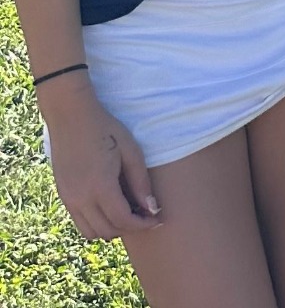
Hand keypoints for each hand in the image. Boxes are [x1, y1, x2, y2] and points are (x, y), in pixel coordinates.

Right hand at [39, 80, 161, 239]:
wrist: (70, 116)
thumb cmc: (106, 129)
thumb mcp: (130, 151)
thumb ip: (140, 182)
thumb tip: (152, 209)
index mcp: (100, 186)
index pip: (123, 220)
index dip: (143, 224)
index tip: (158, 219)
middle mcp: (80, 198)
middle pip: (107, 231)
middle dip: (130, 228)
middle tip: (146, 215)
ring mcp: (68, 198)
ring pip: (90, 231)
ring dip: (111, 229)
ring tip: (129, 213)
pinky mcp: (63, 194)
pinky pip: (79, 221)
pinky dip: (96, 222)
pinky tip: (111, 207)